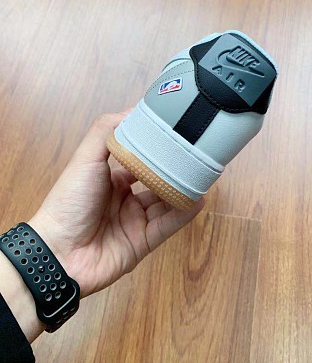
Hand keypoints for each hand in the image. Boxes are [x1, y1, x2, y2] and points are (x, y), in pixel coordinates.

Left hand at [30, 110, 203, 298]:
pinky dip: (183, 213)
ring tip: (202, 173)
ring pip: (166, 202)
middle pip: (157, 181)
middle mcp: (125, 198)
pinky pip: (168, 225)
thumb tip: (134, 110)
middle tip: (195, 154)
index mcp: (111, 178)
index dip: (155, 148)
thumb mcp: (85, 158)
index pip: (140, 160)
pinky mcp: (143, 242)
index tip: (175, 133)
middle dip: (174, 169)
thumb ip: (106, 131)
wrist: (58, 253)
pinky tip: (197, 198)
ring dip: (182, 189)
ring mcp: (135, 221)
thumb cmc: (69, 201)